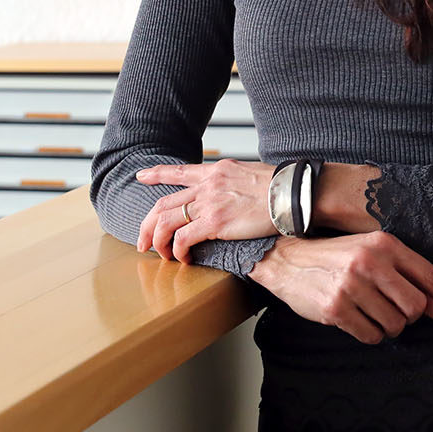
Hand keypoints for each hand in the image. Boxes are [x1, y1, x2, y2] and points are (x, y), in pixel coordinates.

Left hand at [134, 160, 276, 260]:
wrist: (292, 192)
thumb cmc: (279, 187)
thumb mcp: (249, 174)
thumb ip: (232, 182)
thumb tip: (229, 193)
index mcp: (216, 172)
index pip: (179, 172)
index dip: (157, 174)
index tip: (141, 176)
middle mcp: (207, 186)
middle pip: (164, 204)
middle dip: (147, 225)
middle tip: (143, 241)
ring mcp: (210, 203)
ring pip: (167, 222)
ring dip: (158, 241)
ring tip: (161, 255)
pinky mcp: (216, 222)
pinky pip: (184, 239)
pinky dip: (178, 251)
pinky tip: (184, 259)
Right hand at [249, 233, 432, 345]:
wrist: (288, 261)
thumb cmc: (336, 258)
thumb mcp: (373, 256)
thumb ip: (409, 278)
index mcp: (386, 245)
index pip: (432, 277)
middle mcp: (371, 263)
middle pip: (416, 307)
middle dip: (410, 315)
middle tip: (391, 308)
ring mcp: (352, 287)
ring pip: (395, 325)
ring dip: (388, 326)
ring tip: (369, 310)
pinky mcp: (336, 309)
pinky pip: (371, 336)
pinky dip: (369, 333)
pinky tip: (356, 318)